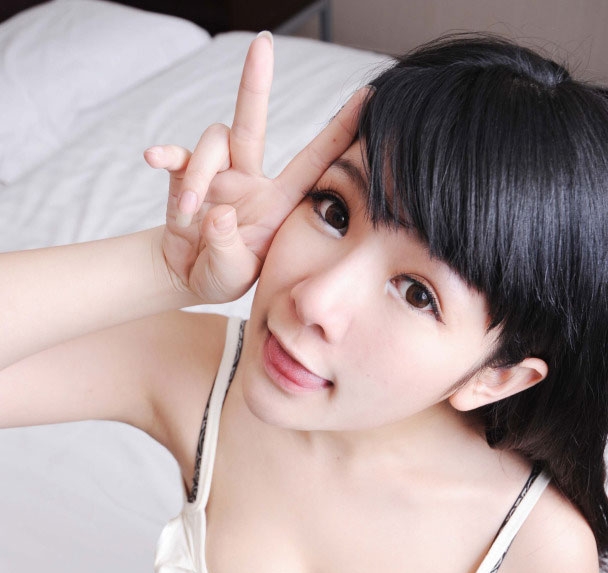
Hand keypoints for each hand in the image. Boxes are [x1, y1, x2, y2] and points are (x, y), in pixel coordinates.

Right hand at [144, 32, 365, 305]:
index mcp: (277, 202)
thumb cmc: (223, 274)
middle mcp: (249, 178)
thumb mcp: (233, 274)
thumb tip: (219, 213)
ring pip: (211, 144)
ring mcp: (217, 173)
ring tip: (188, 215)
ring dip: (196, 178)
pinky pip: (178, 155)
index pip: (313, 163)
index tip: (367, 97)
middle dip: (256, 83)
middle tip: (262, 43)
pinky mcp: (185, 176)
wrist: (187, 276)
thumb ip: (228, 249)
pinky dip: (167, 156)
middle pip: (252, 123)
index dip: (339, 132)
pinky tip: (152, 158)